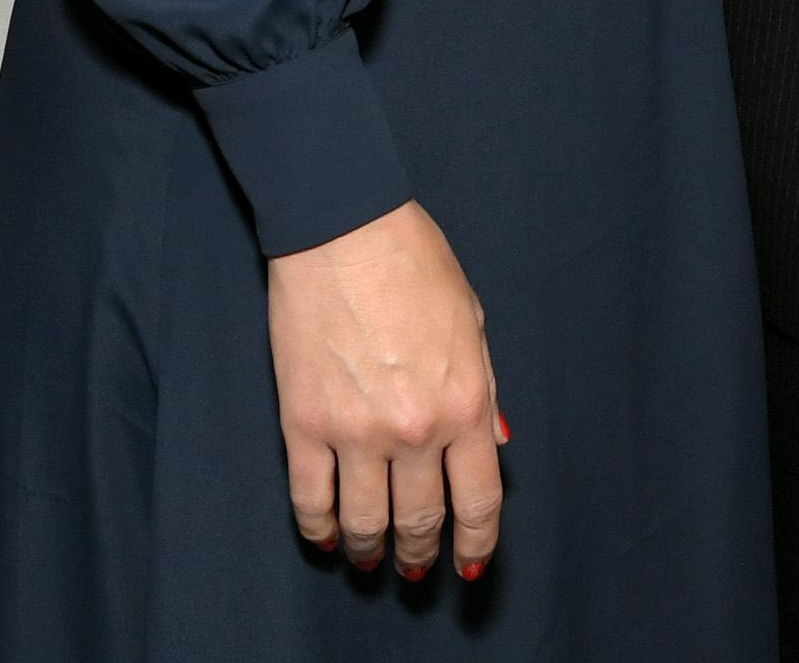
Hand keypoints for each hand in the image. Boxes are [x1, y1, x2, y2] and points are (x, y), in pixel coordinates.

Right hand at [265, 201, 502, 582]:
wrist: (344, 231)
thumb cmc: (415, 265)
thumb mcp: (473, 324)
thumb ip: (485, 391)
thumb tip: (494, 445)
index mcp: (466, 403)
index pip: (478, 499)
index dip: (476, 541)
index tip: (471, 561)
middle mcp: (414, 429)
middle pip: (420, 519)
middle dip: (420, 551)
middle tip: (416, 566)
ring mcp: (356, 431)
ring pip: (365, 521)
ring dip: (371, 549)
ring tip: (372, 558)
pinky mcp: (303, 424)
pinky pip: (310, 498)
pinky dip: (318, 528)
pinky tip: (326, 537)